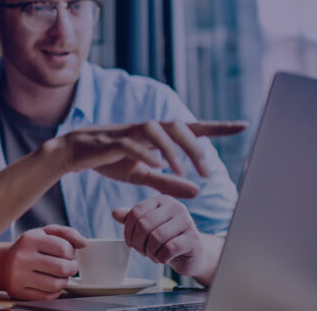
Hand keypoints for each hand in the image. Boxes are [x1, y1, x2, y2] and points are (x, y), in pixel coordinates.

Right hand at [3, 225, 85, 300]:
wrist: (3, 263)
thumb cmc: (30, 247)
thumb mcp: (45, 233)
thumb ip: (67, 233)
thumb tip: (83, 243)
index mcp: (30, 239)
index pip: (64, 248)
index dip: (71, 253)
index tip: (68, 254)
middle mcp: (22, 257)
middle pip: (62, 268)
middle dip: (71, 268)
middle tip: (68, 266)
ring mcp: (18, 276)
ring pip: (55, 285)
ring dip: (64, 281)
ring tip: (60, 276)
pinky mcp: (18, 292)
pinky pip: (47, 297)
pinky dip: (54, 292)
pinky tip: (50, 284)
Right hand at [52, 121, 244, 198]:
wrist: (73, 153)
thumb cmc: (109, 161)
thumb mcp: (142, 175)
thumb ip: (168, 182)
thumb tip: (198, 191)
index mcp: (156, 136)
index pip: (191, 128)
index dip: (217, 127)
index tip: (243, 125)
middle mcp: (146, 129)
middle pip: (177, 126)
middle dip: (195, 147)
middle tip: (206, 172)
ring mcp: (128, 132)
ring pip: (157, 130)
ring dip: (173, 149)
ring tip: (181, 171)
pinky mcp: (111, 141)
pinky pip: (131, 143)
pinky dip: (146, 152)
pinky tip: (156, 165)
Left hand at [112, 195, 220, 284]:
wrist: (193, 253)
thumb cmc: (167, 238)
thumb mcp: (148, 226)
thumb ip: (132, 219)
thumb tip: (115, 213)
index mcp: (162, 200)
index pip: (136, 212)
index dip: (128, 231)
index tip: (129, 242)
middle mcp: (176, 207)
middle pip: (144, 224)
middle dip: (138, 243)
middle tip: (141, 251)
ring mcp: (187, 222)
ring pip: (156, 237)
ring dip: (149, 252)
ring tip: (152, 255)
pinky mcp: (194, 239)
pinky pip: (168, 249)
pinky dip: (160, 258)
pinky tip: (163, 259)